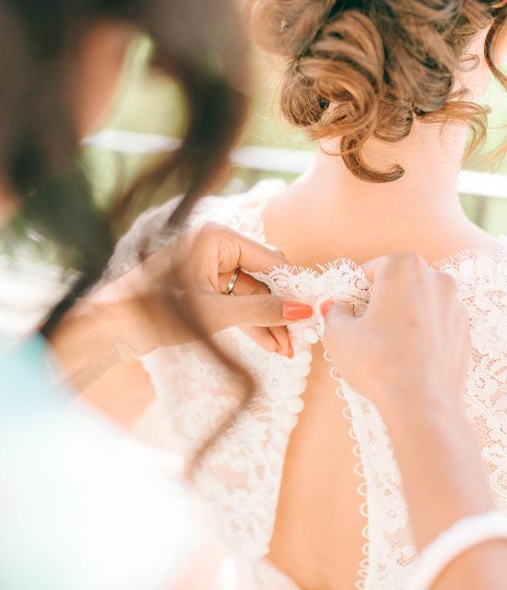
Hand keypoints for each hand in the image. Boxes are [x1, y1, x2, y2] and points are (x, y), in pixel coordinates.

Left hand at [104, 222, 313, 356]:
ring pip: (252, 295)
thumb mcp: (216, 313)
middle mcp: (216, 248)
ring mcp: (210, 269)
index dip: (294, 287)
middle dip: (281, 310)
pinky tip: (270, 345)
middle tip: (300, 338)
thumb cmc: (155, 312)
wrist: (110, 328)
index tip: (314, 310)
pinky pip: (237, 304)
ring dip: (268, 322)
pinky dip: (250, 323)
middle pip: (264, 279)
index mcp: (217, 238)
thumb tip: (302, 310)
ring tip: (287, 351)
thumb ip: (262, 310)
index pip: (270, 260)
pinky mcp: (204, 288)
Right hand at [321, 253, 470, 420]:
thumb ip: (334, 313)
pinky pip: (437, 328)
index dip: (356, 292)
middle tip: (366, 330)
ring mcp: (456, 307)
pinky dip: (423, 337)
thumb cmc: (378, 361)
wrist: (422, 402)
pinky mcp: (465, 334)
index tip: (349, 311)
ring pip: (421, 306)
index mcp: (405, 267)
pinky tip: (409, 360)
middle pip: (400, 284)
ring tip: (388, 348)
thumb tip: (338, 309)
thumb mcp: (338, 334)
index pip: (373, 269)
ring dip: (404, 318)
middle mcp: (437, 279)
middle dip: (383, 302)